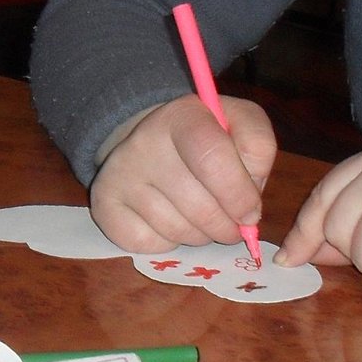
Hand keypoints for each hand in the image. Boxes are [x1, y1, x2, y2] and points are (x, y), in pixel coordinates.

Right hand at [88, 95, 276, 251]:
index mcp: (182, 116)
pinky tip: (170, 221)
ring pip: (178, 231)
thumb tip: (249, 204)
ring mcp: (119, 174)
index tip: (251, 213)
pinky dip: (170, 243)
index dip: (239, 194)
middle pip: (200, 207)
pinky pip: (152, 245)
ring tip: (202, 217)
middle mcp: (143, 142)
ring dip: (201, 235)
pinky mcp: (103, 205)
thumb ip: (257, 148)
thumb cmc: (205, 137)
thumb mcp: (238, 124)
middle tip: (233, 223)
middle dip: (227, 226)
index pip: (212, 157)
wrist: (149, 140)